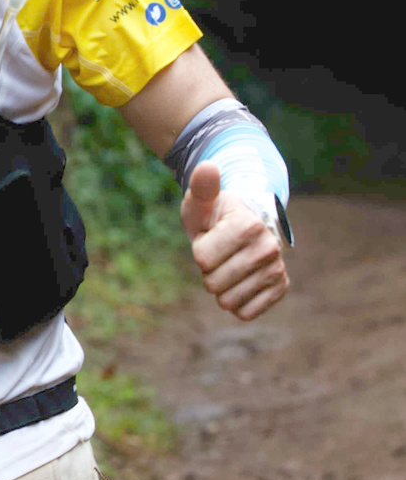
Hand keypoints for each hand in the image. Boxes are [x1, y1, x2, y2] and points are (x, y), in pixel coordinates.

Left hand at [181, 163, 288, 320]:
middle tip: (219, 253)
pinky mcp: (280, 289)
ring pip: (227, 301)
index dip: (199, 250)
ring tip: (229, 264)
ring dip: (221, 286)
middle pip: (213, 283)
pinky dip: (236, 301)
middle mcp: (269, 249)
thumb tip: (207, 167)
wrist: (242, 227)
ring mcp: (277, 270)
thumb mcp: (201, 201)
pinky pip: (245, 313)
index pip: (202, 259)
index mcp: (249, 226)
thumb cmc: (214, 215)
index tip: (211, 237)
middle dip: (208, 270)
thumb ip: (202, 186)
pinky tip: (240, 281)